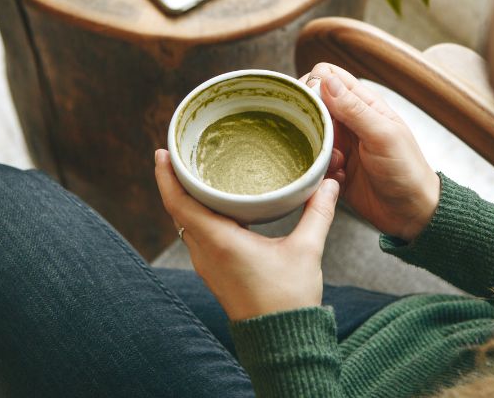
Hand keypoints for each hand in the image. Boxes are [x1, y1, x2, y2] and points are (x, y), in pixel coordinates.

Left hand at [154, 149, 339, 320]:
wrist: (281, 341)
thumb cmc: (289, 300)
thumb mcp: (307, 250)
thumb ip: (318, 212)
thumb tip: (330, 183)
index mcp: (220, 241)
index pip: (179, 203)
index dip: (166, 175)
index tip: (163, 152)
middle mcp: (206, 252)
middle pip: (178, 209)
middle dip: (176, 180)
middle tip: (181, 153)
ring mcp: (208, 264)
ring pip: (187, 224)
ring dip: (187, 199)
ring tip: (197, 174)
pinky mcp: (216, 272)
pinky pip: (198, 236)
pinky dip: (200, 216)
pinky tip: (217, 206)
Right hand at [303, 63, 440, 241]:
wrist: (411, 213)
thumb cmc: (406, 170)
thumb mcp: (382, 136)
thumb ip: (354, 109)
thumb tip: (325, 80)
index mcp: (363, 104)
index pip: (327, 76)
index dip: (314, 84)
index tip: (313, 106)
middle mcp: (348, 120)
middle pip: (311, 104)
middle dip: (309, 121)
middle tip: (323, 140)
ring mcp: (339, 144)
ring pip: (307, 134)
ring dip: (315, 148)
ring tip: (337, 163)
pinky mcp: (332, 168)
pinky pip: (311, 161)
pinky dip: (318, 169)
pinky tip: (338, 178)